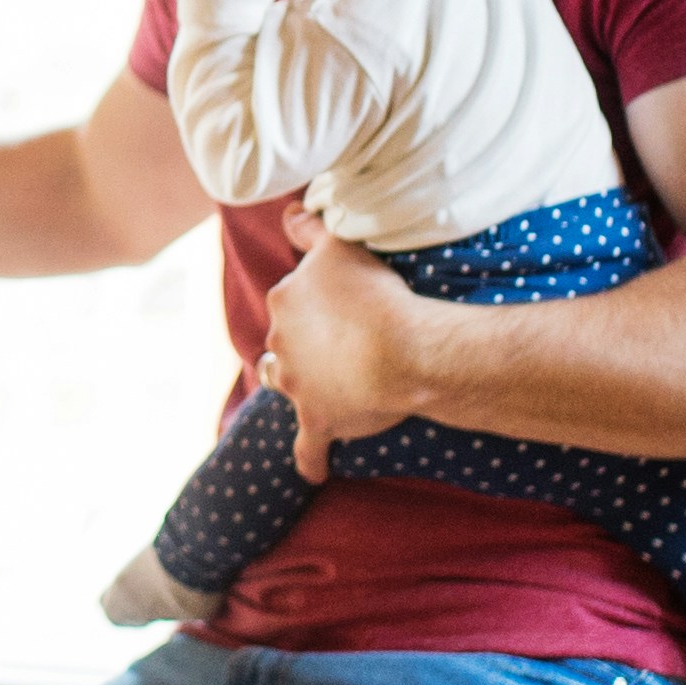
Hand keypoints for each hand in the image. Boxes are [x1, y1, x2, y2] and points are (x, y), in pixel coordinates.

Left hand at [257, 230, 431, 482]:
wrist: (402, 348)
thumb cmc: (376, 291)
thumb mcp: (341, 244)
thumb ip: (311, 227)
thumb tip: (287, 213)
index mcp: (284, 301)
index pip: (290, 297)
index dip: (312, 299)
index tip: (336, 298)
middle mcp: (283, 343)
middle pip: (284, 341)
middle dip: (299, 340)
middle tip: (331, 338)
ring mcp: (298, 385)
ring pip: (285, 383)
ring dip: (294, 382)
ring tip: (308, 384)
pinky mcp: (318, 421)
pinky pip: (307, 447)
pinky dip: (310, 459)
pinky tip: (312, 471)